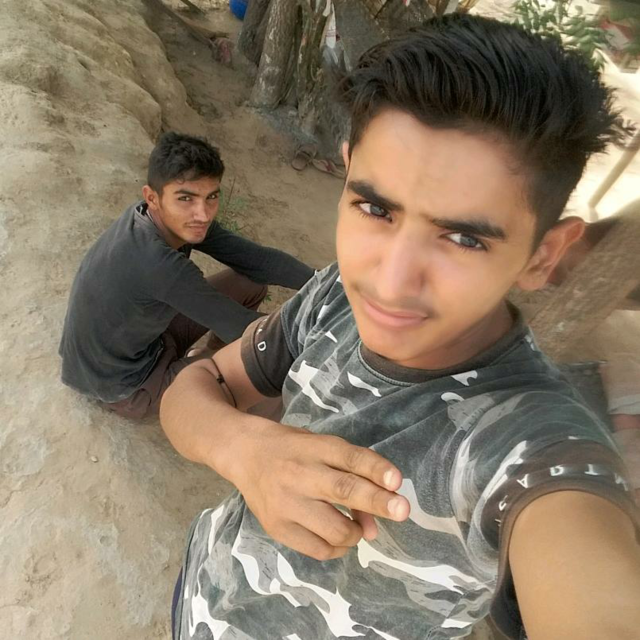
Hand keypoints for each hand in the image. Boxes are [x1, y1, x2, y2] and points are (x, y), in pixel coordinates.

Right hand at [233, 422, 409, 560]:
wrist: (244, 453)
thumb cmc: (293, 449)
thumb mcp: (321, 448)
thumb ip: (351, 475)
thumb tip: (375, 525)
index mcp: (314, 448)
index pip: (349, 457)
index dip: (375, 469)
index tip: (396, 481)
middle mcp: (300, 473)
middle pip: (344, 490)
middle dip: (377, 502)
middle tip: (402, 510)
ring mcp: (286, 503)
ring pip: (334, 529)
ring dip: (357, 533)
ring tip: (356, 528)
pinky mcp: (276, 527)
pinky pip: (317, 549)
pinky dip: (337, 548)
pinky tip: (339, 539)